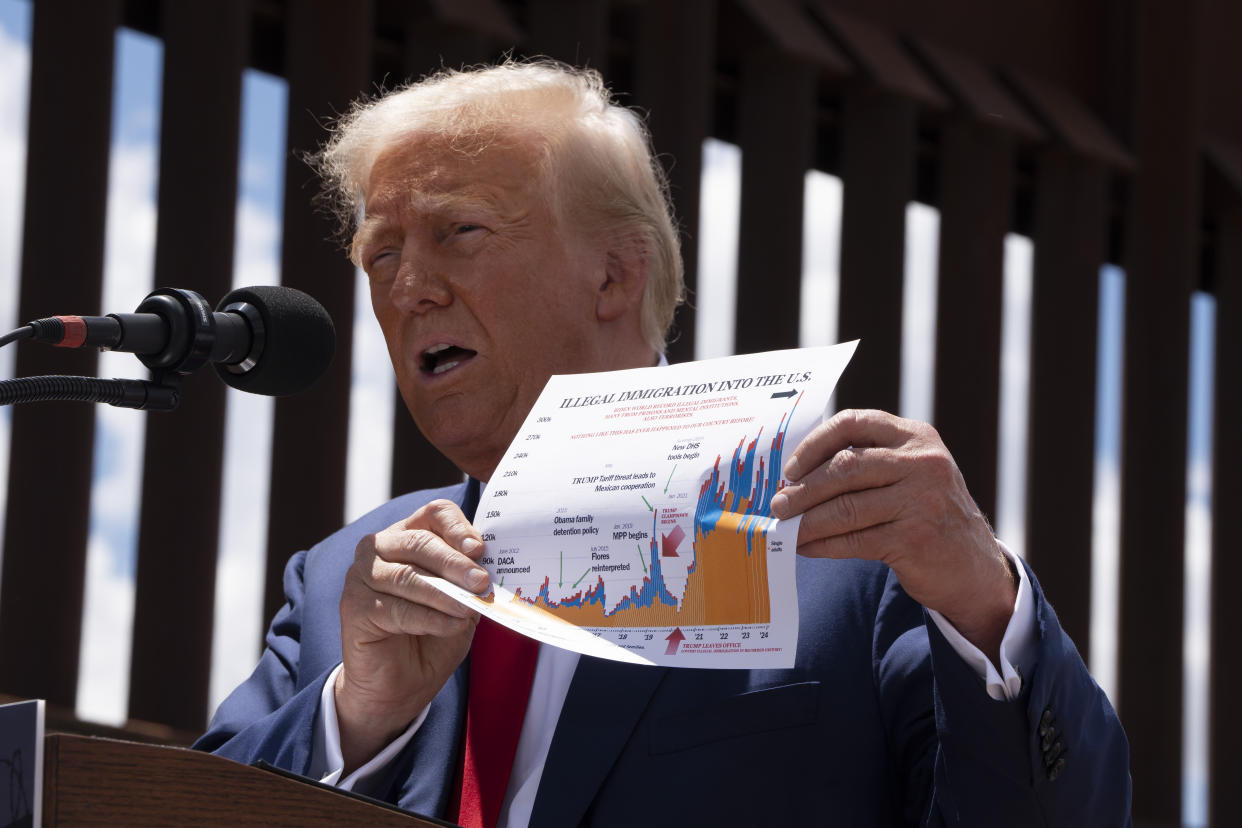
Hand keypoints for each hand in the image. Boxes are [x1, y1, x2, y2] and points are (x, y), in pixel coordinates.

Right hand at [335, 499, 488, 771]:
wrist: (399, 686)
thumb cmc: (432, 636)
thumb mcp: (460, 603)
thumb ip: (469, 582)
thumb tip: (490, 568)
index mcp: (409, 535)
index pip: (435, 514)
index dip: (458, 528)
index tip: (480, 549)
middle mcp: (380, 548)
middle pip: (421, 542)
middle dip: (456, 563)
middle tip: (482, 582)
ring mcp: (361, 576)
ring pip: (407, 576)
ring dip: (444, 593)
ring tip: (470, 609)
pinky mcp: (353, 606)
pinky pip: (396, 608)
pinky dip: (429, 617)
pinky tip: (451, 626)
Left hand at [769, 409, 1016, 660]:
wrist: (974, 568)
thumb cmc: (927, 516)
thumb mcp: (910, 475)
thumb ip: (868, 463)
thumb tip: (796, 476)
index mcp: (916, 436)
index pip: (855, 422)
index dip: (816, 443)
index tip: (791, 468)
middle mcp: (923, 463)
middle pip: (845, 467)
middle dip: (804, 488)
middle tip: (778, 504)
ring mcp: (922, 500)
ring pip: (845, 507)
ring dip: (807, 520)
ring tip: (785, 528)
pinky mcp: (914, 538)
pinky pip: (854, 539)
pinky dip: (823, 544)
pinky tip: (806, 547)